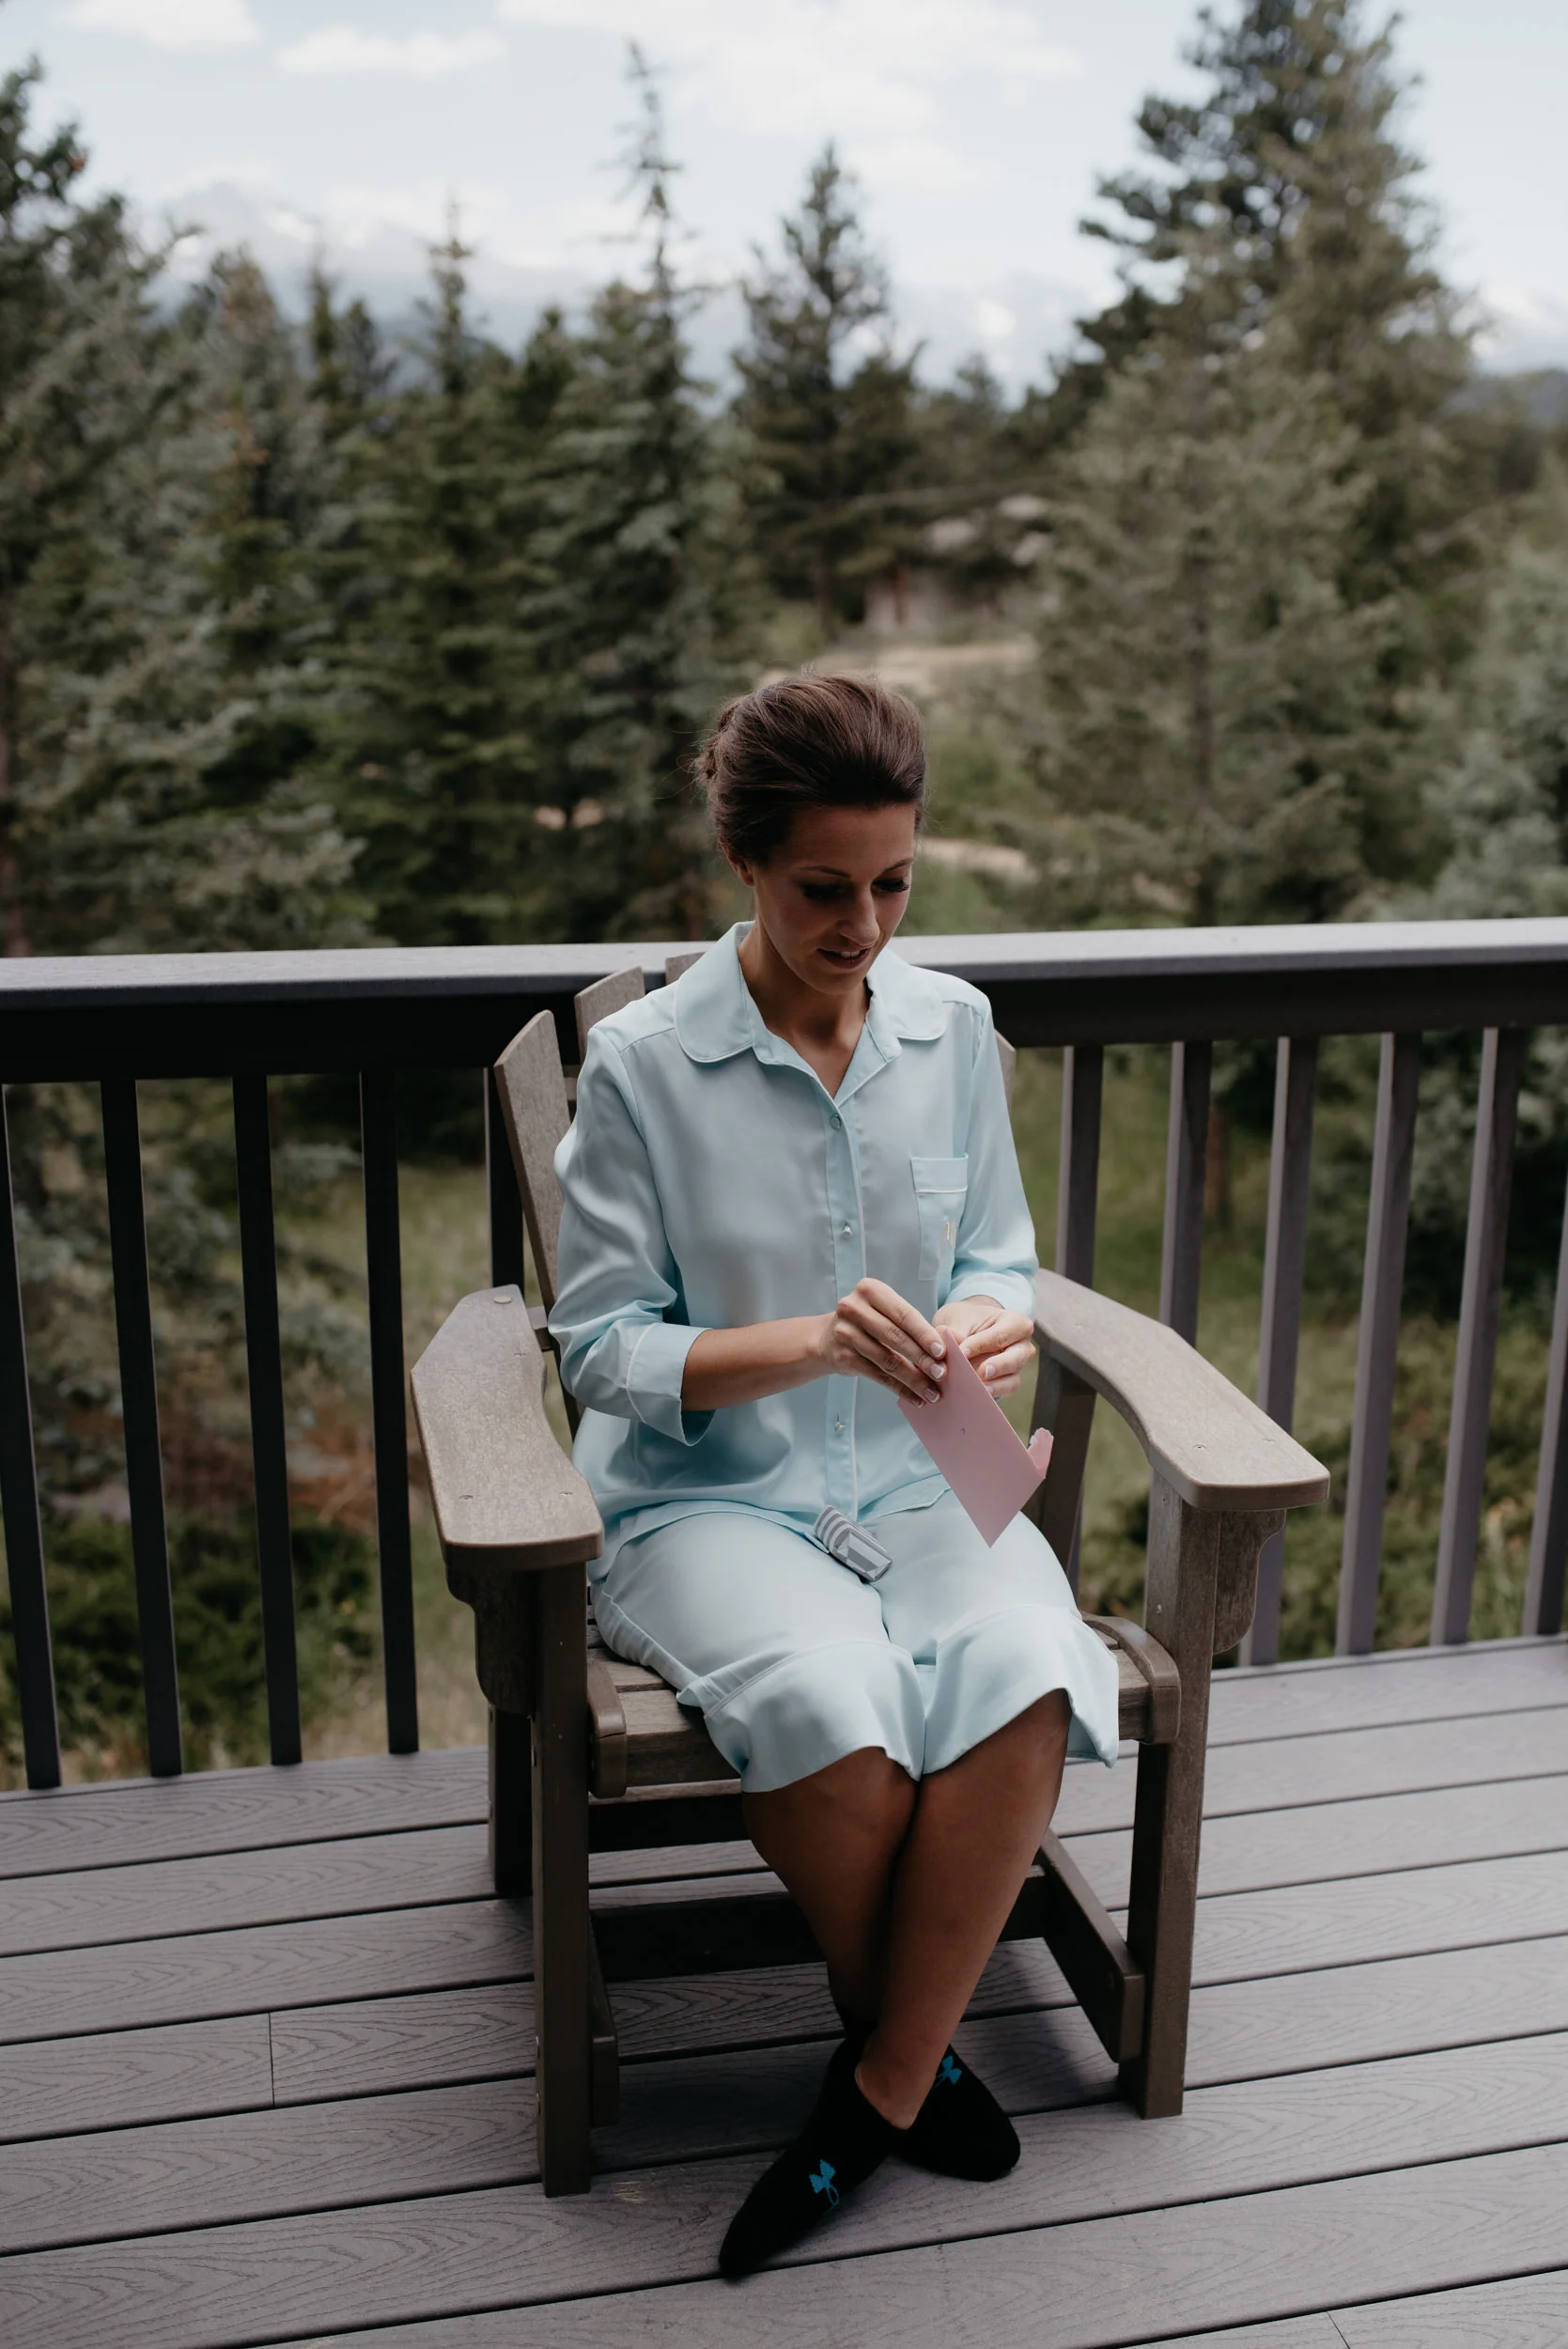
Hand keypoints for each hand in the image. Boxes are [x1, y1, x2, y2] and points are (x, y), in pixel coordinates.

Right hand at [818, 1277, 947, 1404]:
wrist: (827, 1337)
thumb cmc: (868, 1323)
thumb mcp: (883, 1312)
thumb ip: (908, 1326)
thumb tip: (942, 1352)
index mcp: (870, 1290)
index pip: (904, 1314)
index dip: (925, 1334)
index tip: (943, 1351)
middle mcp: (853, 1308)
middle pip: (896, 1337)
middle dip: (922, 1358)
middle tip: (941, 1373)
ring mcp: (845, 1333)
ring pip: (888, 1360)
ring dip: (914, 1379)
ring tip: (932, 1393)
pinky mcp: (842, 1357)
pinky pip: (878, 1376)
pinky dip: (899, 1389)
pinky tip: (915, 1397)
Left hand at [935, 1295, 1035, 1397]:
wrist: (965, 1330)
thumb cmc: (967, 1321)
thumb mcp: (960, 1320)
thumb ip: (955, 1331)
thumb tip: (947, 1337)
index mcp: (1014, 1323)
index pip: (1001, 1334)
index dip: (982, 1344)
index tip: (962, 1352)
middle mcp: (1021, 1344)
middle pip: (1016, 1358)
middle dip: (998, 1366)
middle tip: (981, 1372)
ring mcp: (1017, 1365)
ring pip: (1013, 1378)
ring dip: (996, 1385)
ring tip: (980, 1389)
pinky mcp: (1008, 1381)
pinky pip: (1005, 1390)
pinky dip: (993, 1392)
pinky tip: (978, 1395)